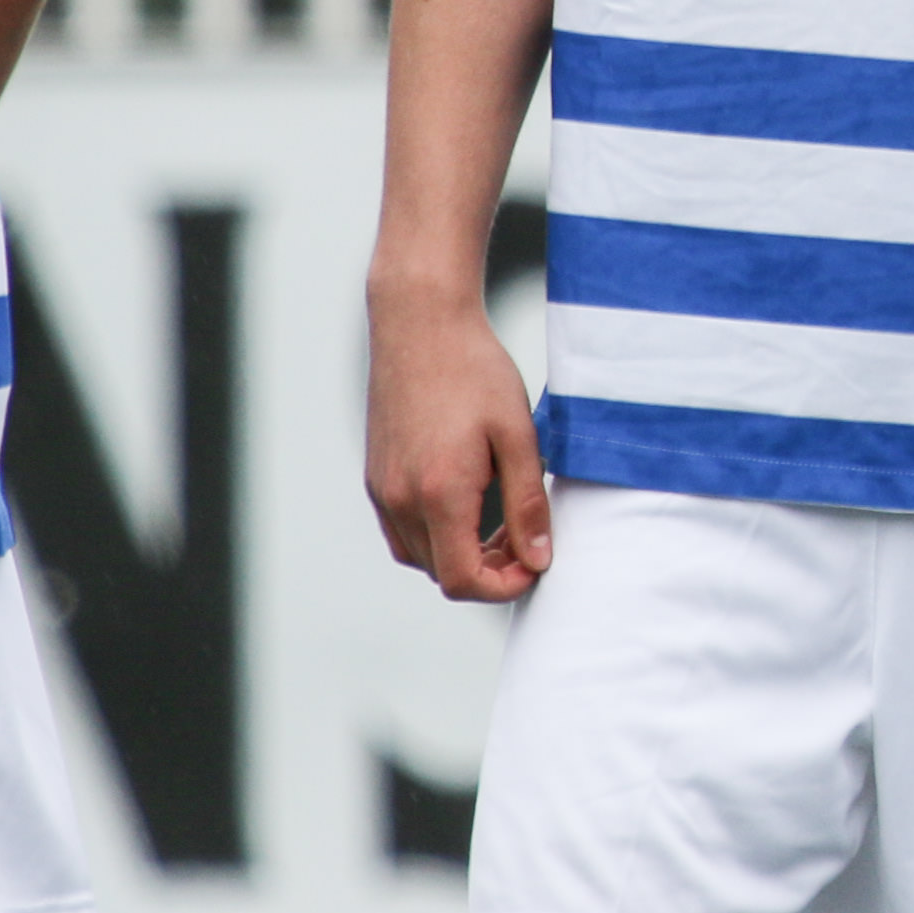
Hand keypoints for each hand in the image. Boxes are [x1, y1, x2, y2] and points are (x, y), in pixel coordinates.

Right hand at [366, 278, 551, 600]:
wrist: (420, 324)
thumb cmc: (474, 370)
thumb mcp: (518, 436)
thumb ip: (528, 504)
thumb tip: (539, 559)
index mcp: (438, 493)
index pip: (462, 580)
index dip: (503, 588)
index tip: (534, 566)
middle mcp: (400, 499)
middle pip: (441, 574)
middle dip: (488, 572)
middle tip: (526, 539)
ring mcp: (381, 489)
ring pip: (419, 556)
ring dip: (460, 555)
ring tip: (501, 524)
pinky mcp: (375, 476)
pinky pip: (401, 530)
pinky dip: (435, 535)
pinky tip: (469, 504)